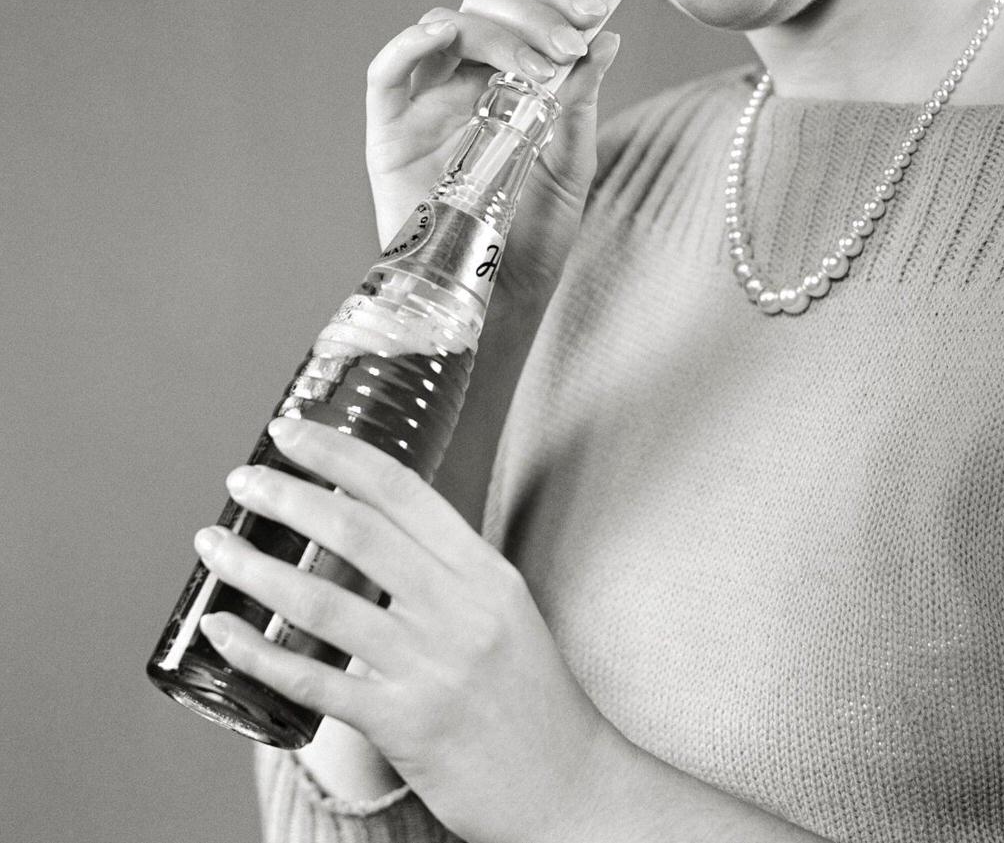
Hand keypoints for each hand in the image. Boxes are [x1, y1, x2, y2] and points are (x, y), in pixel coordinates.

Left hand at [195, 418, 616, 842]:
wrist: (570, 789)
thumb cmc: (532, 700)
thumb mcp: (505, 612)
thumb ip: (448, 573)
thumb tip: (373, 532)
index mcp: (484, 571)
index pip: (403, 491)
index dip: (340, 454)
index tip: (294, 432)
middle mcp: (460, 608)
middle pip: (357, 531)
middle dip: (289, 496)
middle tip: (244, 478)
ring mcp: (431, 667)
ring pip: (323, 600)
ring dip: (256, 567)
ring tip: (215, 545)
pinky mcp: (404, 725)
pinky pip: (314, 680)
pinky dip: (257, 652)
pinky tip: (222, 631)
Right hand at [365, 0, 620, 303]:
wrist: (502, 297)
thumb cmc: (534, 235)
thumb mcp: (571, 162)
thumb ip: (580, 100)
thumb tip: (606, 41)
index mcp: (510, 82)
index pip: (525, 17)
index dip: (554, 3)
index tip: (594, 12)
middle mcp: (465, 84)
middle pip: (482, 11)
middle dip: (529, 17)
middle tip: (566, 46)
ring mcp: (426, 105)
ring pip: (442, 29)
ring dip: (492, 34)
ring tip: (532, 70)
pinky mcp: (390, 135)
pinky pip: (384, 76)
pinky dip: (407, 45)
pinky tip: (440, 36)